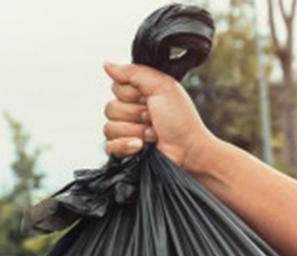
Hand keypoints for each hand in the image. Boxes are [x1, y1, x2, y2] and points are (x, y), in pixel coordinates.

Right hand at [102, 62, 216, 171]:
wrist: (189, 150)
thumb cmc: (181, 120)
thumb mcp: (162, 86)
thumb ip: (133, 72)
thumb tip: (107, 65)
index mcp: (139, 94)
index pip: (115, 87)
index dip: (131, 94)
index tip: (149, 99)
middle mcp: (130, 111)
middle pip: (110, 108)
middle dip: (135, 114)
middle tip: (153, 117)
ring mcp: (126, 132)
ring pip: (109, 127)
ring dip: (135, 131)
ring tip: (153, 133)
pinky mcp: (124, 150)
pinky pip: (109, 146)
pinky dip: (126, 146)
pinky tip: (141, 146)